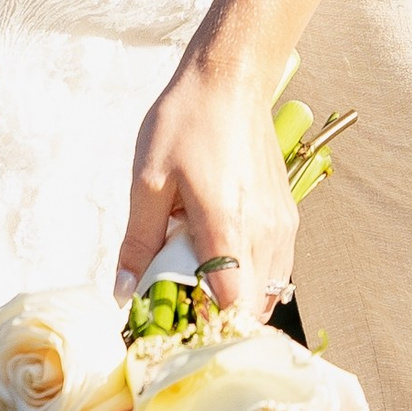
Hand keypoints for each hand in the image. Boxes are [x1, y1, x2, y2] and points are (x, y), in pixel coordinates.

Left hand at [118, 51, 298, 315]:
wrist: (230, 80)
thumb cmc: (186, 122)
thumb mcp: (148, 180)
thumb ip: (139, 241)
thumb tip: (124, 292)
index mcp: (227, 227)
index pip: (231, 308)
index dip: (203, 329)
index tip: (172, 330)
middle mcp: (265, 232)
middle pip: (252, 309)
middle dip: (217, 321)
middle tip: (178, 309)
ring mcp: (282, 226)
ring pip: (268, 292)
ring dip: (236, 301)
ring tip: (197, 282)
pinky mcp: (287, 216)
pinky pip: (275, 268)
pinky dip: (251, 279)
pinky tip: (221, 260)